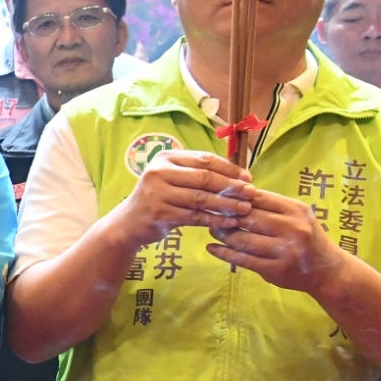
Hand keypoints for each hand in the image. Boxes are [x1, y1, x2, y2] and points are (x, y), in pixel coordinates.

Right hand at [109, 150, 253, 248]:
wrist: (128, 223)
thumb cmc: (158, 198)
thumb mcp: (172, 178)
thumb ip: (197, 173)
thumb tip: (240, 174)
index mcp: (165, 158)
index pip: (205, 159)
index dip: (229, 168)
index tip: (248, 178)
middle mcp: (158, 172)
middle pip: (204, 178)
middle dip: (232, 186)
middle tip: (252, 193)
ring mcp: (157, 193)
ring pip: (201, 198)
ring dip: (227, 204)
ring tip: (245, 209)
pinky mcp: (159, 214)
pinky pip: (194, 216)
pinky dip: (214, 220)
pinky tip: (229, 223)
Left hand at [206, 186, 344, 293]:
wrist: (327, 270)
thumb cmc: (307, 238)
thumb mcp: (297, 216)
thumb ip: (271, 206)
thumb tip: (235, 193)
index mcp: (296, 210)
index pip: (259, 198)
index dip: (235, 197)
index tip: (219, 197)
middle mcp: (292, 228)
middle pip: (248, 218)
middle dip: (226, 215)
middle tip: (211, 214)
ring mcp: (284, 250)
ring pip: (242, 239)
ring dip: (222, 234)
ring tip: (212, 230)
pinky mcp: (274, 270)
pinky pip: (242, 259)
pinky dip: (223, 252)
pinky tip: (212, 247)